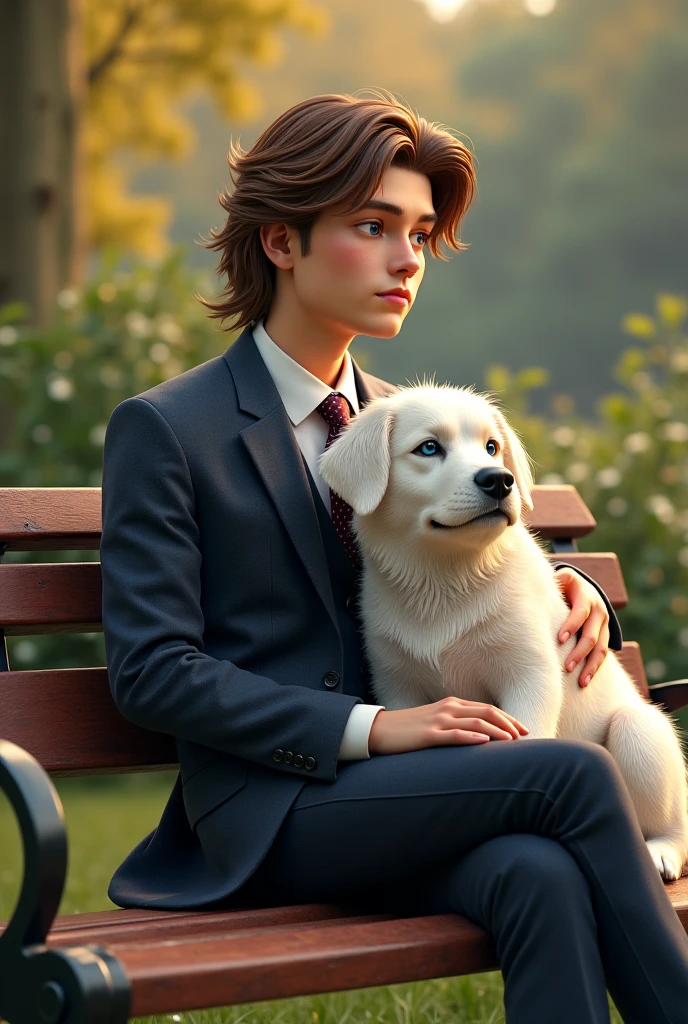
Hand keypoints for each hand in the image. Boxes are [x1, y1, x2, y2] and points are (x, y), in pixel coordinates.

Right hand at [368, 697, 528, 755]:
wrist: (378, 730)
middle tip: (524, 736)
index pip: (487, 709)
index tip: (523, 730)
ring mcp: (438, 720)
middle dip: (508, 723)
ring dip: (497, 731)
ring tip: (512, 741)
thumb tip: (478, 737)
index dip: (507, 718)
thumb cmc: (408, 730)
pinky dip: (472, 736)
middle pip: (486, 712)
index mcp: (451, 705)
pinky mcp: (428, 734)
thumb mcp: (435, 723)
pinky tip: (485, 742)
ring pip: (475, 722)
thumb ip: (455, 725)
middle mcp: (448, 709)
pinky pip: (454, 734)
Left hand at [555, 568, 610, 687]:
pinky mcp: (605, 636)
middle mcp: (599, 611)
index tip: (560, 640)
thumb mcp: (562, 579)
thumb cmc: (564, 585)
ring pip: (601, 648)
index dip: (571, 625)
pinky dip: (594, 668)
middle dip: (579, 652)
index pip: (581, 613)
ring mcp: (604, 625)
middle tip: (566, 667)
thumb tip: (550, 581)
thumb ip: (557, 581)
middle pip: (592, 635)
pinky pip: (602, 655)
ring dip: (590, 666)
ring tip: (580, 682)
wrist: (582, 588)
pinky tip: (585, 681)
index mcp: (587, 596)